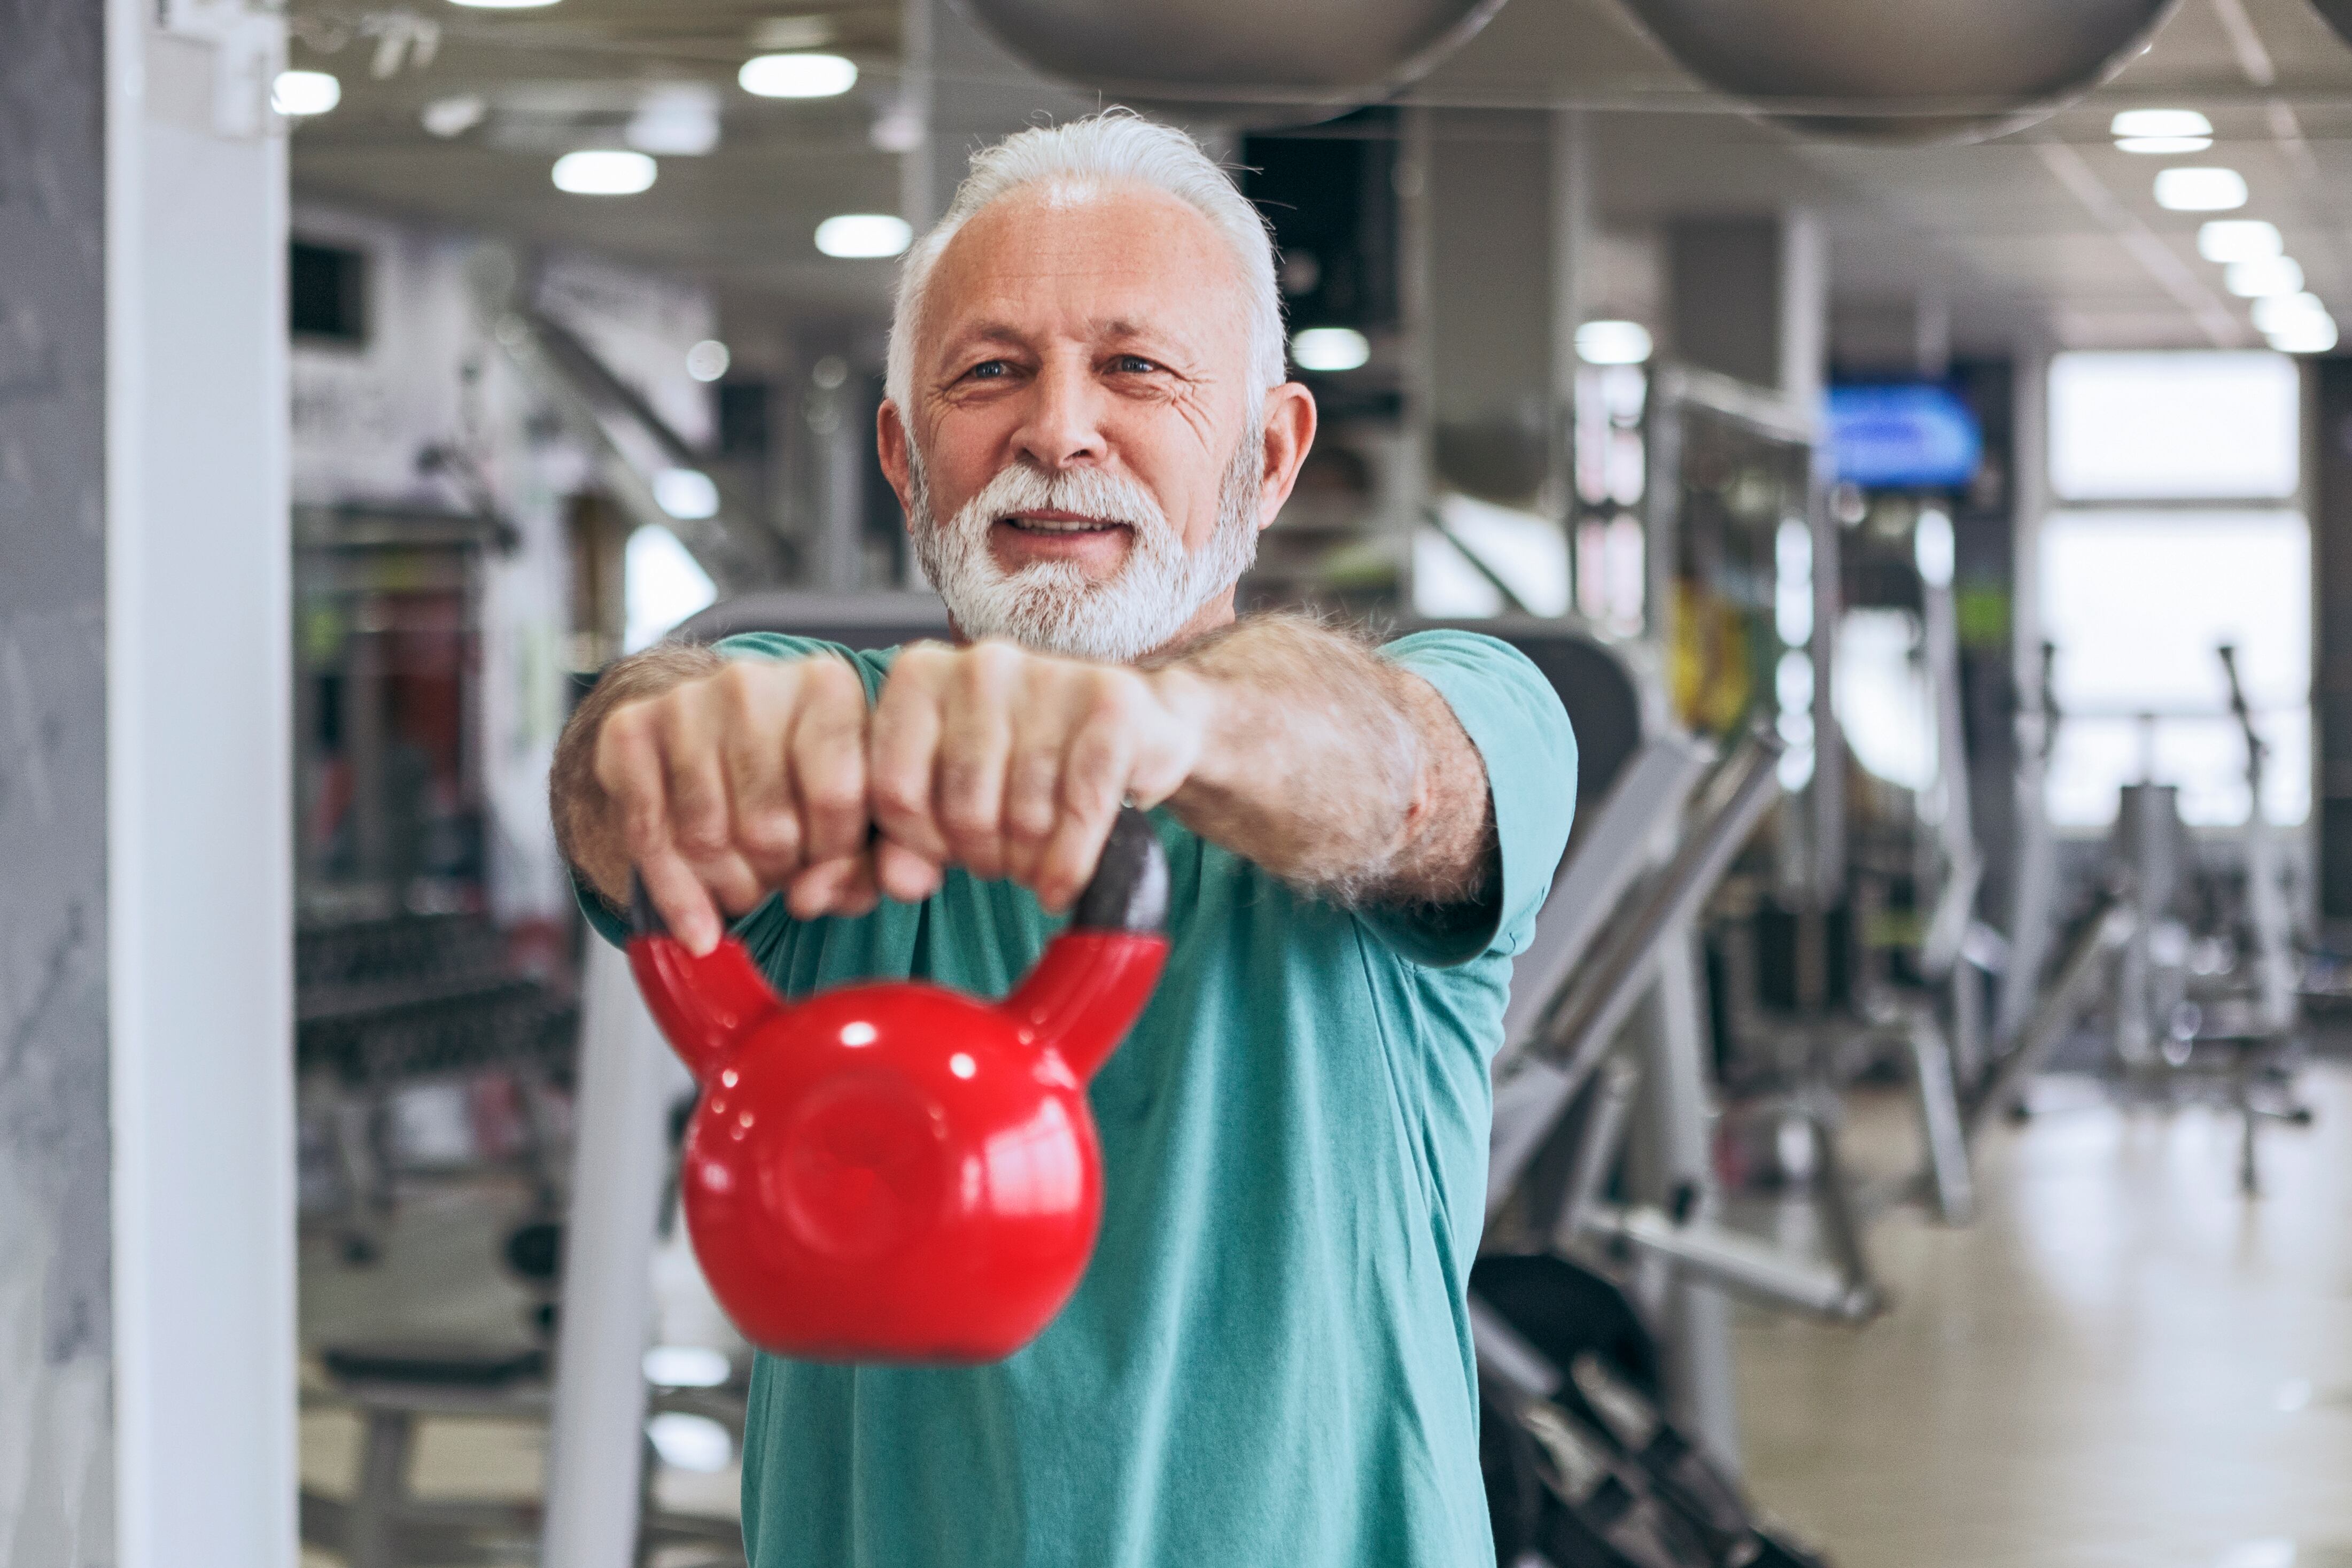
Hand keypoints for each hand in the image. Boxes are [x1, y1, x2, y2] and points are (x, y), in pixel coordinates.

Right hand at [592, 654, 876, 951]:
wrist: (717, 732)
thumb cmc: (804, 780)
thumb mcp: (855, 816)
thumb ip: (860, 866)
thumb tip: (809, 898)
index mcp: (828, 687)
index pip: (836, 798)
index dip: (833, 855)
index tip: (827, 864)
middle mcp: (753, 683)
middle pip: (767, 827)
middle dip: (778, 875)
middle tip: (781, 873)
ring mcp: (685, 702)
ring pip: (704, 838)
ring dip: (729, 886)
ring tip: (746, 879)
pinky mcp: (627, 728)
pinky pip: (647, 837)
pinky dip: (674, 893)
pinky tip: (696, 916)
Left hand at [866, 641, 1204, 911]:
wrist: (1133, 726)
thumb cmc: (1023, 763)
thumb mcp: (949, 794)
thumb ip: (907, 839)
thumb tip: (901, 883)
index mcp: (921, 674)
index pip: (895, 790)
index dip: (922, 843)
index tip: (947, 851)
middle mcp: (981, 663)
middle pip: (964, 810)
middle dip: (983, 856)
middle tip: (1001, 858)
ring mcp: (1049, 676)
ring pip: (1024, 817)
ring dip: (1029, 862)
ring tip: (1035, 856)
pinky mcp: (1111, 703)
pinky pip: (1081, 810)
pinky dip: (1070, 863)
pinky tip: (1063, 882)